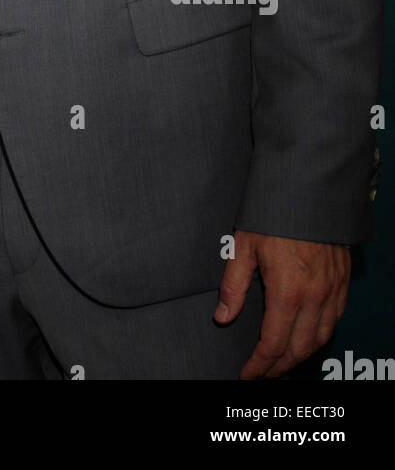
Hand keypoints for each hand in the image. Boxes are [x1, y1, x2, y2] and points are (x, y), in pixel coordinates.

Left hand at [215, 229, 349, 378]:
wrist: (307, 190)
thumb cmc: (272, 215)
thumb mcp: (243, 247)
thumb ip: (233, 285)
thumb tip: (223, 316)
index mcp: (287, 292)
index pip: (273, 344)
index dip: (259, 365)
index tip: (248, 374)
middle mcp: (314, 297)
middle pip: (299, 349)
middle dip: (279, 368)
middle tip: (262, 373)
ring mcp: (332, 291)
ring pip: (320, 339)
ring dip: (301, 356)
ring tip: (282, 361)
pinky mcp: (342, 282)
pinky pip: (334, 321)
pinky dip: (320, 337)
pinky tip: (307, 337)